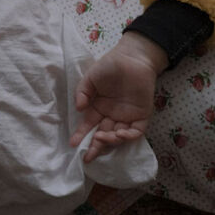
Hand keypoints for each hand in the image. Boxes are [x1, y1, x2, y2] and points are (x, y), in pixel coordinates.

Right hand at [69, 31, 167, 161]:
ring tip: (101, 138)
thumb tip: (78, 109)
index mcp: (99, 107)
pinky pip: (136, 131)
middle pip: (103, 135)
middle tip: (88, 156)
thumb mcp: (90, 78)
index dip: (81, 135)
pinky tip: (120, 134)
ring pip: (118, 136)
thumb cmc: (110, 66)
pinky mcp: (142, 115)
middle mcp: (112, 115)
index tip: (73, 144)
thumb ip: (82, 92)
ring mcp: (127, 116)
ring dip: (110, 141)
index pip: (89, 125)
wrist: (132, 58)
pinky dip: (128, 136)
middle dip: (95, 146)